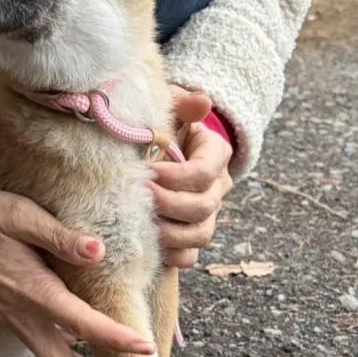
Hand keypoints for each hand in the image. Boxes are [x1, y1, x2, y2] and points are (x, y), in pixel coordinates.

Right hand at [0, 185, 154, 356]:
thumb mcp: (20, 215)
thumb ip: (60, 236)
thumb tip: (98, 252)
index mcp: (33, 291)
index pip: (84, 325)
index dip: (118, 339)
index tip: (146, 348)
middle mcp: (20, 314)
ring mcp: (8, 317)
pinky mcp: (0, 312)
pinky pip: (35, 343)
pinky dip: (60, 355)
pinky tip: (74, 343)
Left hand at [151, 87, 233, 267]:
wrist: (157, 148)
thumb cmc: (162, 125)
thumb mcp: (169, 109)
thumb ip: (181, 103)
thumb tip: (202, 101)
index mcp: (215, 155)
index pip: (204, 172)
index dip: (176, 176)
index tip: (148, 172)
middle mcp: (217, 187)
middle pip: (204, 206)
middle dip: (169, 204)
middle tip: (140, 198)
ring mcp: (207, 215)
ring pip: (201, 234)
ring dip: (170, 233)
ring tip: (143, 225)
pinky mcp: (192, 236)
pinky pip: (191, 256)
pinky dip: (172, 255)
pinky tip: (150, 246)